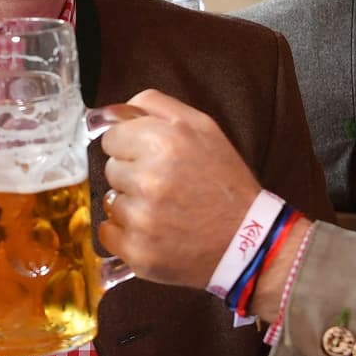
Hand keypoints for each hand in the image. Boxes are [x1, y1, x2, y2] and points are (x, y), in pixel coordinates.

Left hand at [98, 89, 263, 288]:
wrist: (247, 238)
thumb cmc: (223, 180)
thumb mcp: (202, 125)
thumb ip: (155, 105)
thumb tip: (110, 110)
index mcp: (163, 141)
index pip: (111, 137)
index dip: (130, 145)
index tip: (149, 155)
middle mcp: (149, 179)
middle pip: (110, 168)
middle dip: (132, 173)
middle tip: (165, 183)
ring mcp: (142, 218)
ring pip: (111, 201)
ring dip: (132, 203)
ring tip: (165, 208)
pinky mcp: (138, 251)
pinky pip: (108, 232)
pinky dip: (125, 232)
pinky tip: (154, 229)